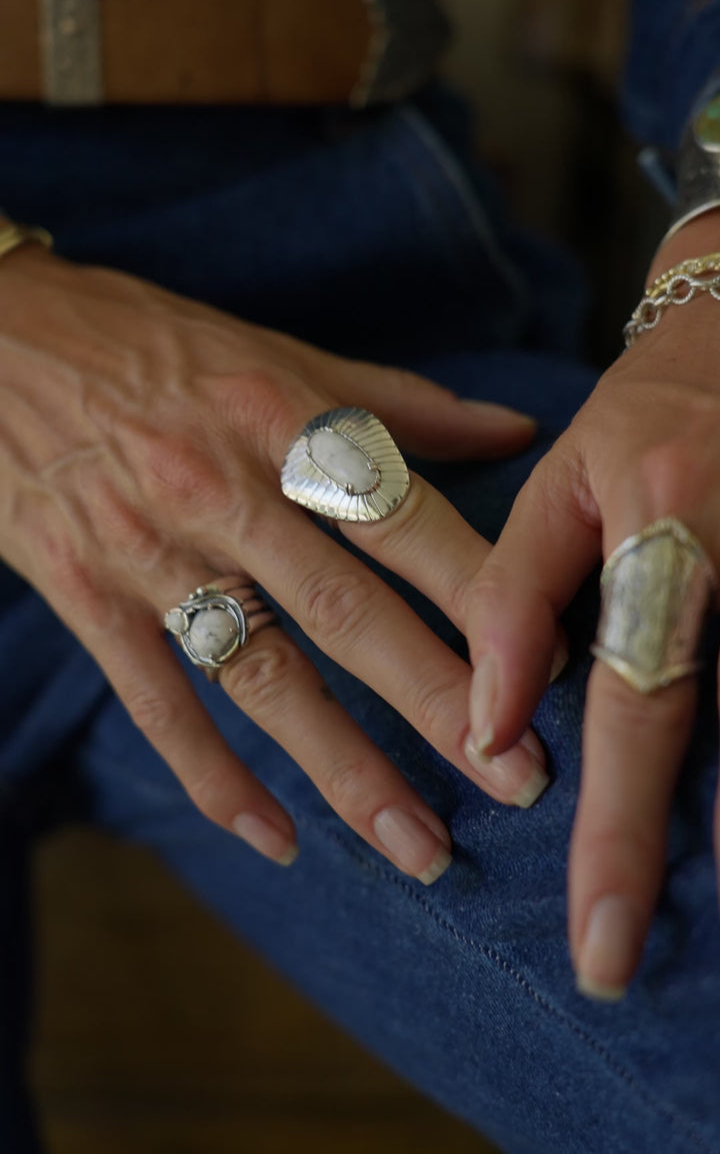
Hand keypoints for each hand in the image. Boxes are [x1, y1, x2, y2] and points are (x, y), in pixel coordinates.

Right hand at [0, 243, 547, 880]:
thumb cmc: (149, 342)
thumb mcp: (276, 353)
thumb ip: (397, 402)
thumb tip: (516, 428)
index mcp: (281, 420)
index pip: (402, 517)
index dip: (480, 596)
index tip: (548, 668)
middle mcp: (222, 490)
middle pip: (346, 611)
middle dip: (438, 704)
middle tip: (517, 784)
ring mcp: (149, 551)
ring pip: (260, 674)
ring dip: (344, 768)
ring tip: (418, 845)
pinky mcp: (85, 596)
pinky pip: (157, 703)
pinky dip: (214, 776)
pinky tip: (277, 839)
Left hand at [466, 210, 719, 998]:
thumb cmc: (656, 406)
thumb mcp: (569, 478)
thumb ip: (520, 595)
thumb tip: (485, 727)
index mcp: (675, 537)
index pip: (641, 708)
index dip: (622, 831)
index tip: (598, 940)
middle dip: (699, 867)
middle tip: (632, 959)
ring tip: (707, 912)